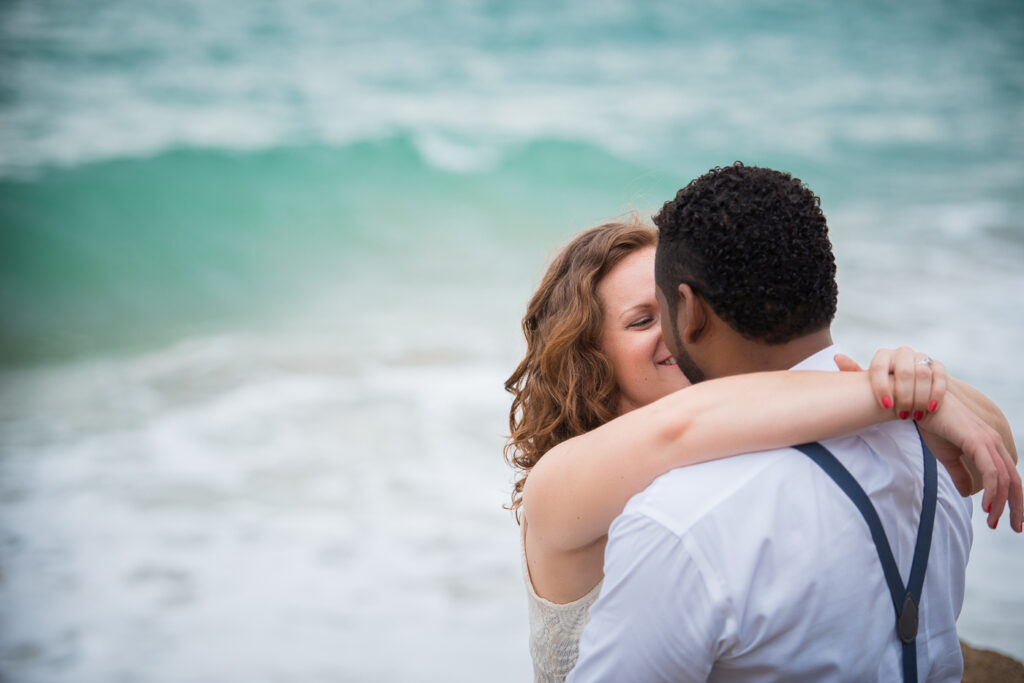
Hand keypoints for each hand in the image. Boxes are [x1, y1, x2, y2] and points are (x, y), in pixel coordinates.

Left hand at [834, 347, 946, 420]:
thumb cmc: (885, 388)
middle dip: (903, 395)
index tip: (884, 405)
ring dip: (918, 396)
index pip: (879, 366)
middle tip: (901, 414)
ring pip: (922, 373)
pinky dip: (936, 393)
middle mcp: (902, 353)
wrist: (912, 389)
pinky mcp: (937, 366)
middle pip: (903, 370)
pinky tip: (930, 408)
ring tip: (914, 414)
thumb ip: (856, 372)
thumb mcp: (871, 383)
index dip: (881, 386)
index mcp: (883, 356)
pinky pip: (939, 375)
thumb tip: (837, 357)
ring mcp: (921, 357)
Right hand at [920, 392, 1022, 532]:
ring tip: (993, 521)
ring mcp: (988, 440)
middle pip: (1015, 480)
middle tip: (1015, 528)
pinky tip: (989, 507)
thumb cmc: (931, 424)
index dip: (1012, 499)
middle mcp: (994, 442)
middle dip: (1018, 507)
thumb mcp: (946, 455)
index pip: (1009, 476)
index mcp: (989, 445)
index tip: (1007, 519)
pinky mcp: (977, 441)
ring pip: (1005, 479)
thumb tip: (968, 493)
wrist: (918, 403)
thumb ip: (959, 473)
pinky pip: (992, 472)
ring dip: (1002, 504)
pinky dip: (994, 491)